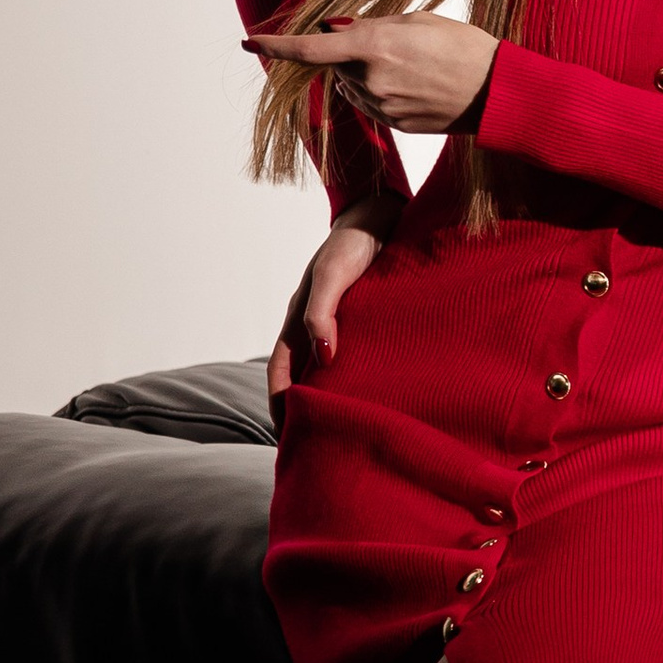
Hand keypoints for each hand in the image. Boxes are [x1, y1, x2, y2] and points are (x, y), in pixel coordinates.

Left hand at [243, 12, 500, 135]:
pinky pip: (375, 105)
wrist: (498, 92)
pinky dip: (386, 93)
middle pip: (338, 65)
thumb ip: (371, 26)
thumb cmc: (463, 46)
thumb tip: (336, 29)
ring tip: (416, 66)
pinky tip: (420, 86)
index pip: (311, 48)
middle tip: (396, 43)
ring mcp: (382, 106)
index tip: (250, 41)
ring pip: (355, 86)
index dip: (277, 45)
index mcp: (373, 46)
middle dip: (352, 54)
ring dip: (369, 74)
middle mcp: (370, 80)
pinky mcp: (396, 125)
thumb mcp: (417, 21)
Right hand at [267, 193, 401, 425]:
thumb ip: (322, 313)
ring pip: (327, 372)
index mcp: (298, 318)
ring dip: (330, 401)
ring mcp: (340, 325)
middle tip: (313, 450)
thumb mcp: (332, 275)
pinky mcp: (366, 324)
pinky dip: (356, 382)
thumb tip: (324, 358)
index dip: (279, 403)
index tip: (286, 437)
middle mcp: (316, 326)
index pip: (281, 371)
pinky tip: (374, 401)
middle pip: (301, 378)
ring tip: (344, 435)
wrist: (383, 213)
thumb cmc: (354, 242)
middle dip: (302, 411)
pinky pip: (356, 359)